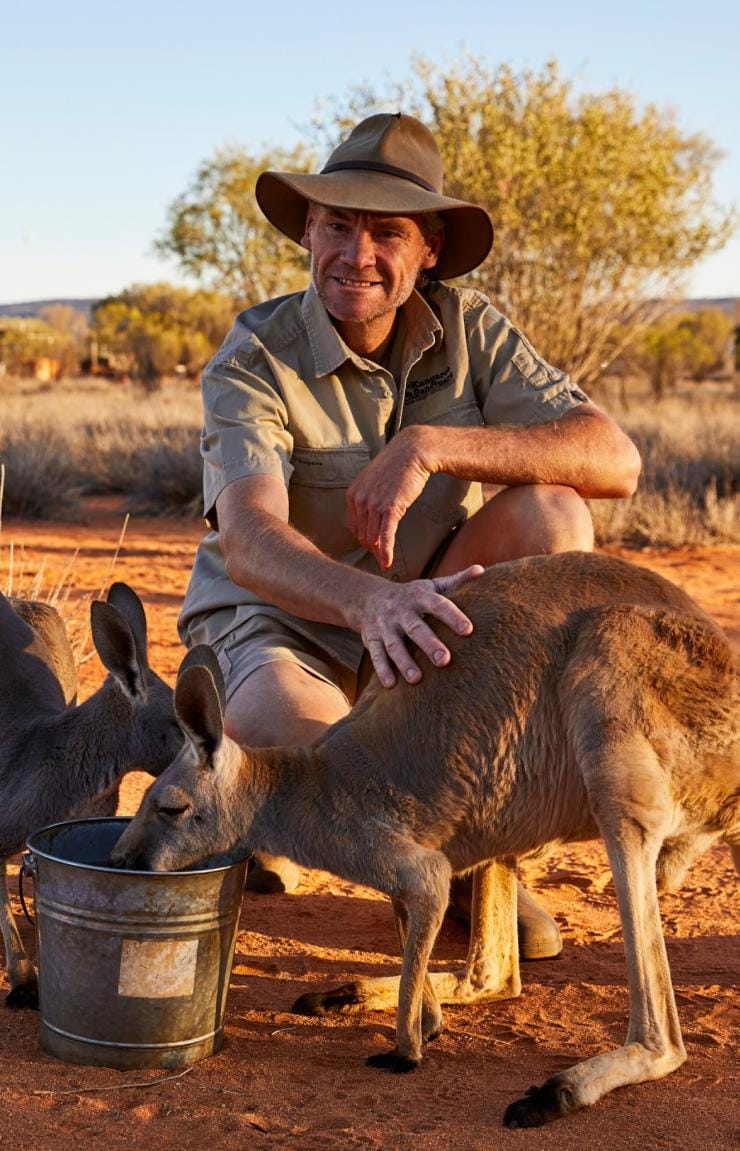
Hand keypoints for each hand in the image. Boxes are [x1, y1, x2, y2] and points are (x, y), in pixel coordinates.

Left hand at [346, 429, 431, 568]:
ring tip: (384, 563)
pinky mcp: (390, 508)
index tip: (372, 547)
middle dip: (371, 549)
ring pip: (372, 537)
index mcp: (353, 494)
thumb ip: (367, 498)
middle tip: (379, 559)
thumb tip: (369, 515)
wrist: (411, 452)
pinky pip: (385, 535)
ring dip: (379, 553)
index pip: (354, 526)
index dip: (363, 539)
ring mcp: (374, 504)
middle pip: (362, 534)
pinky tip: (387, 563)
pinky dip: (386, 551)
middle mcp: (360, 500)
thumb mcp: (373, 481)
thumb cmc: (396, 467)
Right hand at [352, 566, 484, 687]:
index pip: (437, 605)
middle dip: (429, 644)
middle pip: (415, 628)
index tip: (468, 630)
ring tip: (417, 679)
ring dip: (404, 662)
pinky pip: (376, 654)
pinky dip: (382, 669)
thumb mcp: (431, 585)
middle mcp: (400, 610)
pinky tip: (391, 684)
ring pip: (394, 645)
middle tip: (444, 660)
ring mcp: (384, 625)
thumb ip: (456, 581)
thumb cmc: (410, 596)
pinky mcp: (371, 639)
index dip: (452, 616)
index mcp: (418, 596)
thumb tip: (481, 571)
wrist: (367, 597)